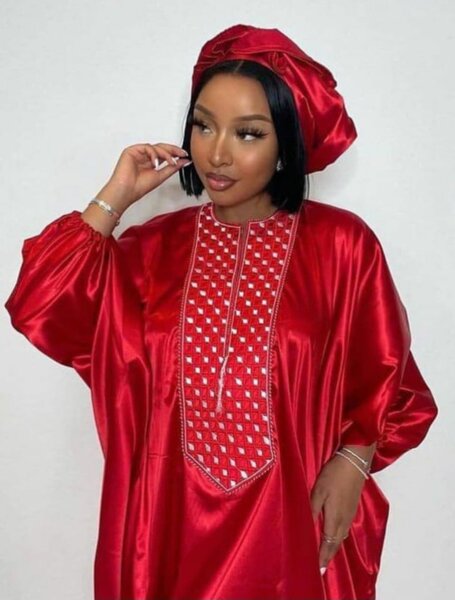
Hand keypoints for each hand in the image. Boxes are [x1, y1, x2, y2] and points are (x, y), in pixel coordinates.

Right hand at [98, 142, 191, 211]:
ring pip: (155, 147)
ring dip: (166, 154)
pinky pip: (147, 147)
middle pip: (161, 148)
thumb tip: (184, 161)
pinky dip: (154, 154)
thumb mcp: (161, 176)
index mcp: (150, 163)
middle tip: (182, 153)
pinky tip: (156, 163)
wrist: (126, 192)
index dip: (175, 153)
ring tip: (171, 162)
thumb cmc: (139, 187)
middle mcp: (144, 157)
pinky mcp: (131, 151)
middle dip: (173, 150)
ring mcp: (138, 153)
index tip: (185, 156)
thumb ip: (172, 168)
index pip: (164, 154)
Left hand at [310, 453, 366, 573]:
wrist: (355, 462)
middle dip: (328, 556)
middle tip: (320, 568)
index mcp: (335, 518)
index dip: (323, 557)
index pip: (328, 544)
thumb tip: (306, 528)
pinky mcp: (352, 507)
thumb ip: (312, 510)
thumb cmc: (334, 475)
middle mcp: (345, 520)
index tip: (317, 570)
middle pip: (336, 544)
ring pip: (341, 537)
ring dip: (333, 547)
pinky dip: (338, 538)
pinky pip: (345, 529)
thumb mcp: (318, 491)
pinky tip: (333, 535)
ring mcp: (350, 514)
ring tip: (325, 554)